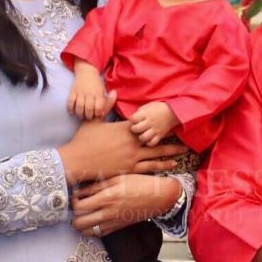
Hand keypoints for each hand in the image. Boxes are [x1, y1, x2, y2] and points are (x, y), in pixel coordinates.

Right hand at [58, 119, 188, 184]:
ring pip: (155, 154)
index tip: (166, 121)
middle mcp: (131, 142)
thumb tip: (113, 92)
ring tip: (183, 152)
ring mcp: (132, 156)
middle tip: (183, 138)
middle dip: (169, 138)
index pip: (144, 124)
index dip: (155, 122)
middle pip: (155, 138)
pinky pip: (149, 167)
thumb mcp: (94, 120)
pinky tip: (171, 165)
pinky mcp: (129, 169)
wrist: (77, 160)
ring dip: (170, 152)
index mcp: (124, 129)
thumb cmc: (83, 140)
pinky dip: (161, 166)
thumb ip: (105, 106)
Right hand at [67, 63, 109, 119]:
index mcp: (98, 93)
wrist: (87, 72)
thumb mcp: (103, 91)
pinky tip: (72, 112)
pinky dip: (70, 108)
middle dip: (89, 116)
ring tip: (81, 117)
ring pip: (79, 106)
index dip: (98, 114)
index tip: (97, 116)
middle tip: (88, 118)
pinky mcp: (73, 91)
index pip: (99, 107)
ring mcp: (80, 92)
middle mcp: (89, 93)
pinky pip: (70, 101)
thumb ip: (104, 102)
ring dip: (80, 114)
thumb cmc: (96, 84)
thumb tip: (103, 113)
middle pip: (89, 108)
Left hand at [70, 175, 181, 236]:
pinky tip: (93, 219)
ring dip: (81, 224)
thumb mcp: (118, 178)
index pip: (79, 207)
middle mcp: (107, 213)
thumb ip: (97, 185)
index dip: (72, 202)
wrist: (158, 197)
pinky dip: (92, 229)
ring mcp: (112, 222)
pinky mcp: (117, 228)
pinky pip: (99, 234)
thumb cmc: (139, 183)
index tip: (75, 196)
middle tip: (76, 207)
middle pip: (79, 223)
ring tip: (83, 214)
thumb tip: (79, 191)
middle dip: (73, 216)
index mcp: (106, 198)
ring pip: (87, 232)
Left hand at [129, 101, 179, 145]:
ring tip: (142, 134)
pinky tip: (148, 139)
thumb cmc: (159, 108)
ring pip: (143, 137)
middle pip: (136, 129)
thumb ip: (140, 112)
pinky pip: (152, 143)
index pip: (133, 119)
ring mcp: (155, 129)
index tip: (135, 120)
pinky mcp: (160, 135)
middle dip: (134, 129)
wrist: (173, 111)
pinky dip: (149, 142)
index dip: (132, 120)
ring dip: (141, 137)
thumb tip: (133, 119)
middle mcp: (150, 122)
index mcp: (146, 114)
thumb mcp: (148, 106)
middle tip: (137, 128)